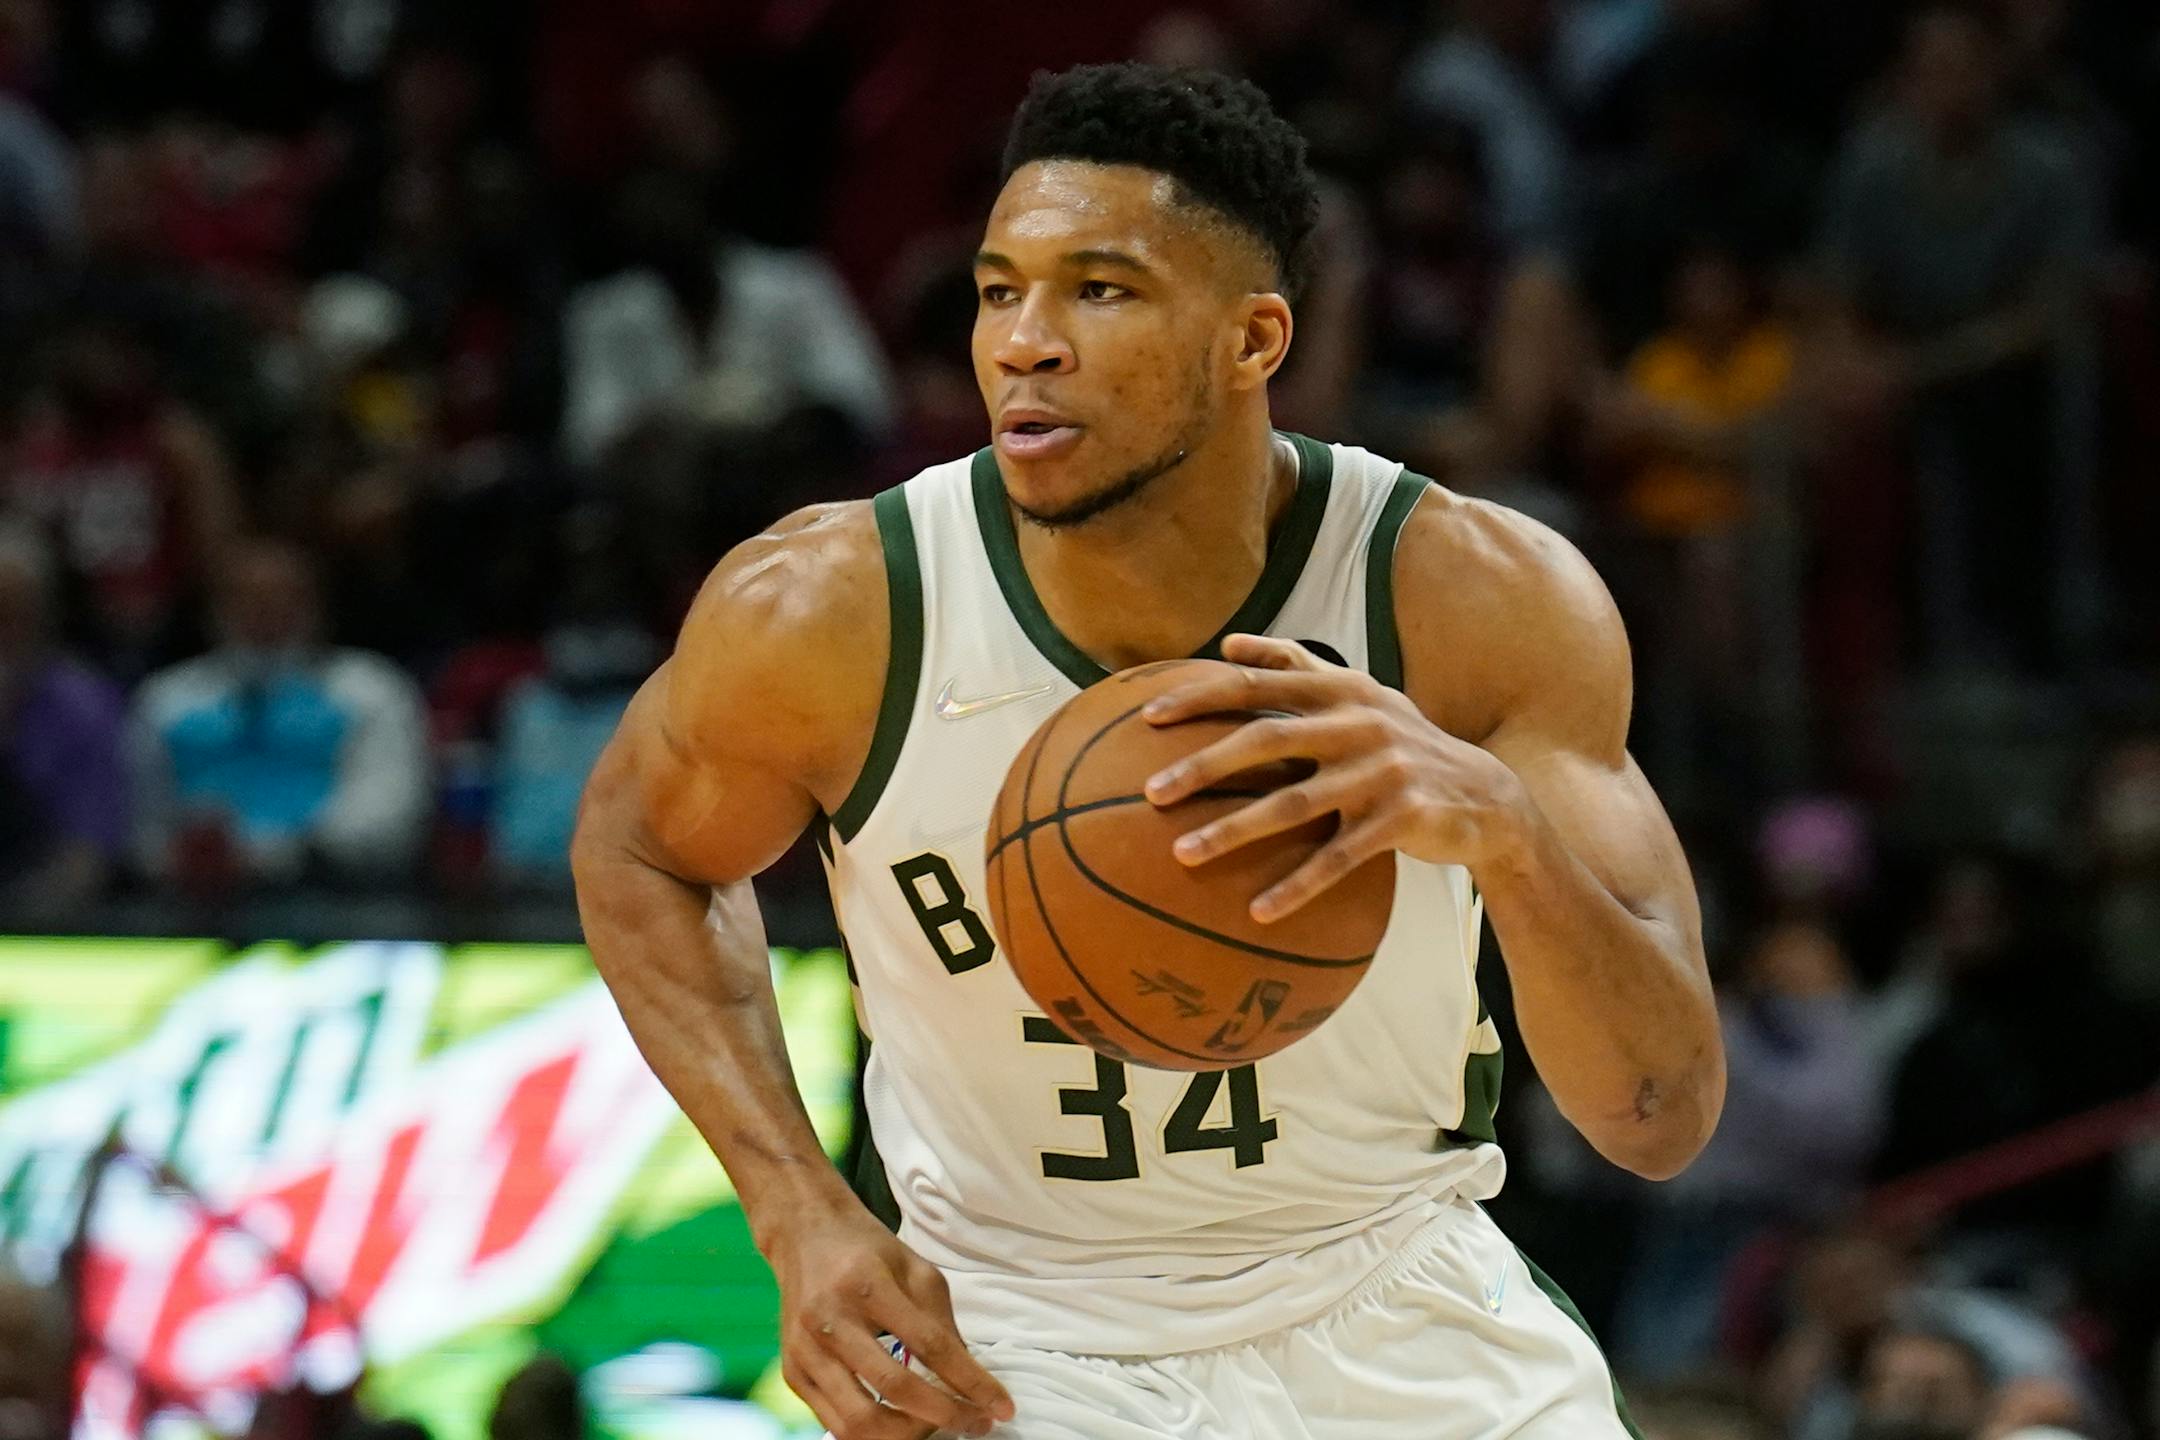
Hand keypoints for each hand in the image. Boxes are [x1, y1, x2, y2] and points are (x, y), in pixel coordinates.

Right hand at [768, 1204, 1013, 1438]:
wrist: (805, 1234)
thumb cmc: (868, 1251)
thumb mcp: (916, 1270)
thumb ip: (941, 1323)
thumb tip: (968, 1381)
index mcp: (867, 1284)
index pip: (929, 1346)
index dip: (970, 1383)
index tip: (1002, 1407)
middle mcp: (830, 1320)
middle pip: (893, 1388)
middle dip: (943, 1416)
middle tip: (972, 1422)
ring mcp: (805, 1350)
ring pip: (857, 1422)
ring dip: (906, 1435)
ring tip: (933, 1425)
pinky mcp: (791, 1372)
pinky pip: (833, 1423)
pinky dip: (872, 1433)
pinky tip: (898, 1422)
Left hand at [1142, 634, 1531, 921]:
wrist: (1486, 796)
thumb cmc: (1401, 744)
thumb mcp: (1360, 696)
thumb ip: (1297, 668)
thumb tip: (1230, 645)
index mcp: (1342, 690)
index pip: (1258, 686)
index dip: (1202, 697)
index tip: (1148, 717)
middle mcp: (1360, 723)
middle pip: (1267, 739)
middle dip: (1204, 765)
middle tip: (1152, 792)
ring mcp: (1382, 771)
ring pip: (1293, 804)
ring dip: (1233, 831)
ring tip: (1182, 854)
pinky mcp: (1401, 819)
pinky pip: (1338, 858)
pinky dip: (1297, 886)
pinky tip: (1258, 910)